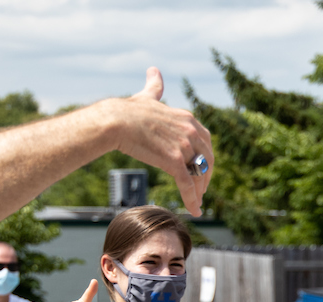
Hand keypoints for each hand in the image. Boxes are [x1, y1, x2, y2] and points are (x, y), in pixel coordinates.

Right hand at [110, 68, 213, 216]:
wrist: (115, 121)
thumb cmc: (128, 110)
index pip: (206, 142)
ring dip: (200, 191)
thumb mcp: (148, 96)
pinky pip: (188, 184)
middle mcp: (191, 131)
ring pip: (199, 174)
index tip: (201, 171)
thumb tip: (154, 70)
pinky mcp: (174, 160)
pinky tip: (194, 210)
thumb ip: (155, 86)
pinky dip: (193, 199)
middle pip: (208, 160)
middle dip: (206, 177)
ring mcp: (184, 145)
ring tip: (197, 204)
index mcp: (188, 119)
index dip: (206, 159)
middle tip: (201, 191)